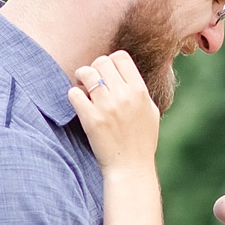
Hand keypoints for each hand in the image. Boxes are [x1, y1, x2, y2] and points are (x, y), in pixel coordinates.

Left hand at [68, 51, 160, 170]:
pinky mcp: (91, 119)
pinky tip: (80, 104)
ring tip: (83, 89)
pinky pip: (74, 94)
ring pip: (86, 73)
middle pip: (102, 62)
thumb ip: (139, 90)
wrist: (131, 167)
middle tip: (92, 81)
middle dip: (94, 69)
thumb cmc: (141, 140)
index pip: (121, 57)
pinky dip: (74, 96)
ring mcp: (107, 107)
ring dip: (81, 78)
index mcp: (140, 91)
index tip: (107, 73)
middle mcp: (124, 96)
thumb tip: (125, 72)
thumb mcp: (150, 111)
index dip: (111, 61)